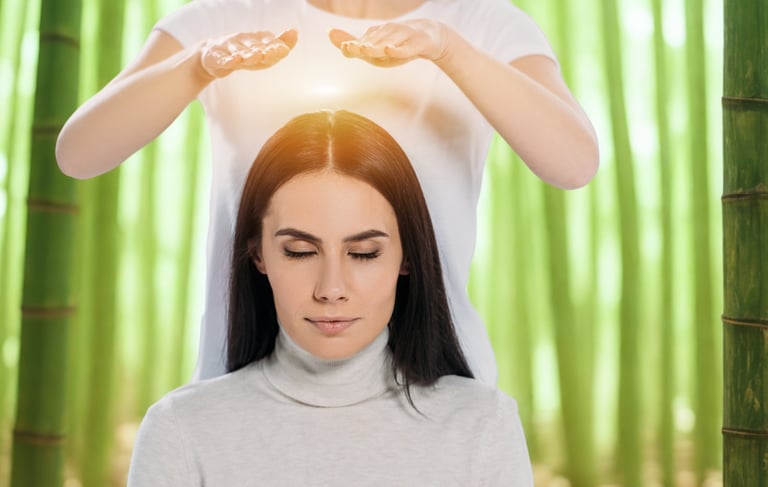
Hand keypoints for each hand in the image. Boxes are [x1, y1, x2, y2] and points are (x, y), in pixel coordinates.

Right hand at [199, 29, 297, 78]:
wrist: (212, 54)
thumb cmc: (244, 54)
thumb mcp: (263, 51)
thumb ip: (280, 44)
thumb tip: (295, 31)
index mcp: (255, 40)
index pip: (267, 42)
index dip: (275, 46)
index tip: (284, 50)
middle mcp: (243, 41)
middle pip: (254, 46)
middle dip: (263, 50)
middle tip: (272, 53)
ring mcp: (228, 48)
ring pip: (238, 51)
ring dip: (247, 54)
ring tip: (256, 56)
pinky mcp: (215, 57)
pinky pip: (221, 58)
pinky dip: (227, 60)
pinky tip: (233, 61)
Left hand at [328, 20, 448, 67]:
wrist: (429, 37)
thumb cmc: (397, 45)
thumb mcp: (375, 49)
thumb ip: (352, 44)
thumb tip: (329, 33)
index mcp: (377, 36)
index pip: (363, 41)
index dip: (353, 45)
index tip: (344, 47)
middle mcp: (388, 33)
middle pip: (374, 42)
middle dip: (362, 45)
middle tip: (349, 48)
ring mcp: (404, 36)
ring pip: (389, 43)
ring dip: (377, 46)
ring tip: (365, 49)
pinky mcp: (418, 42)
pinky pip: (408, 47)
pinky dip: (399, 49)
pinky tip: (390, 50)